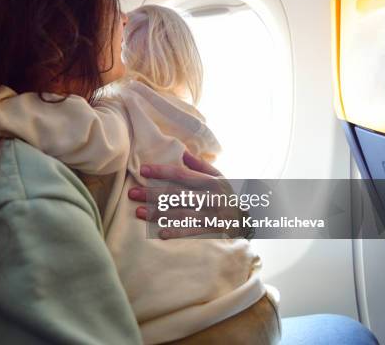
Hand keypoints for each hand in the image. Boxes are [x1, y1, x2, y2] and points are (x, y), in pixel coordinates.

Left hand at [129, 151, 248, 238]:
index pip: (182, 174)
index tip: (143, 170)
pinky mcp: (214, 231)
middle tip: (132, 193)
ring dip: (158, 213)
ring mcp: (213, 215)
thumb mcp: (220, 177)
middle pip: (178, 195)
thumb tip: (181, 151)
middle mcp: (212, 197)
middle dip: (152, 194)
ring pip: (182, 214)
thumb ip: (200, 165)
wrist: (252, 219)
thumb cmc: (230, 194)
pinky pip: (193, 231)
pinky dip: (177, 232)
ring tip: (139, 212)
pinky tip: (161, 233)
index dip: (162, 171)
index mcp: (212, 181)